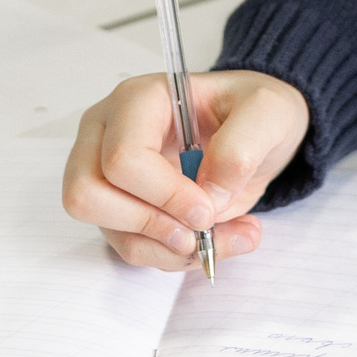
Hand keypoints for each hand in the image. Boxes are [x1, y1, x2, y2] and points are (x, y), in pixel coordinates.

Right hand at [62, 70, 310, 270]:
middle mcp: (108, 133)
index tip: (209, 210)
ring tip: (223, 237)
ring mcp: (106, 171)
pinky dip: (172, 255)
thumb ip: (241, 148)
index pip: (122, 158)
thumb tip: (209, 197)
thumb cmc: (254, 111)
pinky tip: (212, 239)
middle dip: (152, 225)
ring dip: (168, 248)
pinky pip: (130, 245)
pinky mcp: (120, 205)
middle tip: (204, 227)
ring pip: (109, 230)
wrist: (257, 130)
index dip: (164, 195)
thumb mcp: (268, 112)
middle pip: (89, 196)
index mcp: (138, 101)